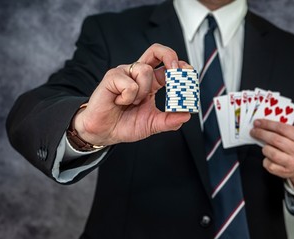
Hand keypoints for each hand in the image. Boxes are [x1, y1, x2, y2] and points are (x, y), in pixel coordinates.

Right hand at [72, 43, 190, 145]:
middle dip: (169, 55)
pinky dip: (128, 97)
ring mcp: (125, 74)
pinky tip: (120, 102)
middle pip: (156, 51)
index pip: (168, 68)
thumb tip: (186, 115)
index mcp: (151, 83)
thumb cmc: (125, 124)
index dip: (180, 68)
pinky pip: (130, 83)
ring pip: (145, 70)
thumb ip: (169, 121)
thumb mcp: (152, 124)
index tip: (189, 76)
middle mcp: (138, 75)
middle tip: (176, 71)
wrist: (103, 132)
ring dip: (143, 91)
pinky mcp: (112, 77)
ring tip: (132, 103)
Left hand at [250, 119, 293, 190]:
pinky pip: (269, 165)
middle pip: (275, 139)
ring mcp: (292, 162)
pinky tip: (269, 158)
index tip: (257, 122)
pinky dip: (266, 160)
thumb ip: (282, 130)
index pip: (282, 128)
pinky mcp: (285, 172)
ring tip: (266, 147)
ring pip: (271, 152)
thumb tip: (261, 125)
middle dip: (261, 134)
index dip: (267, 124)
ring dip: (265, 148)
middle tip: (254, 131)